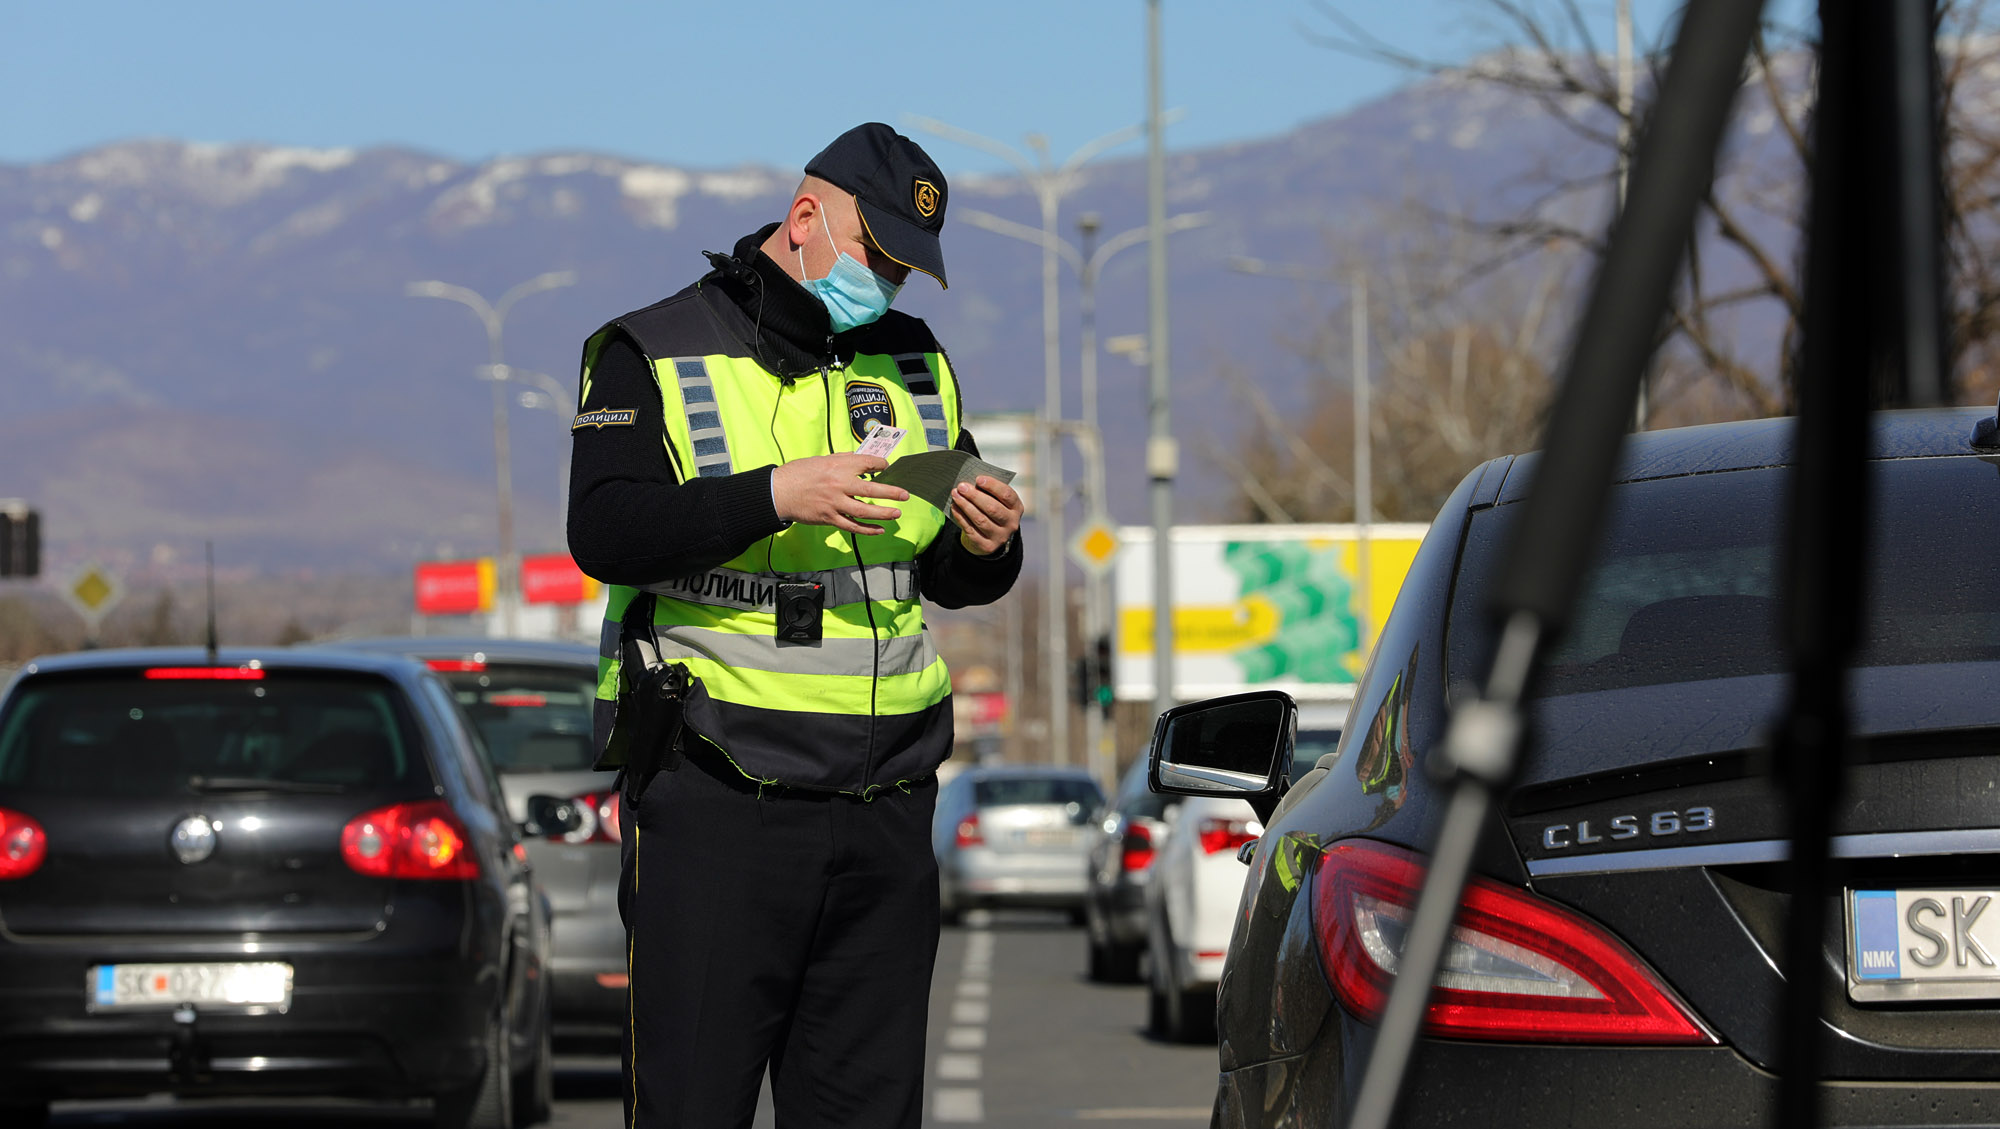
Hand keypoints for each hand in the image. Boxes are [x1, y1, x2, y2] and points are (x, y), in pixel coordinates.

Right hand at [771, 454, 909, 535]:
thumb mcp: (821, 459)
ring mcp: (835, 503)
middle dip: (891, 492)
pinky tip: (879, 530)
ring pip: (864, 511)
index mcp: (838, 465)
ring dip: (883, 513)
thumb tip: (860, 459)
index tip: (886, 467)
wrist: (779, 491)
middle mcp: (839, 484)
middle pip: (872, 489)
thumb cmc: (799, 473)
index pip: (867, 463)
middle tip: (905, 495)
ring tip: (896, 513)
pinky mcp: (829, 518)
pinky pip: (852, 526)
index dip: (880, 465)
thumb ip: (842, 460)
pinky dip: (867, 529)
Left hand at [951, 475, 1022, 555]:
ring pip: (980, 519)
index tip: (978, 479)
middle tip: (961, 486)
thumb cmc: (992, 511)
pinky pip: (971, 530)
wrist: (991, 537)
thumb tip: (970, 482)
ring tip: (955, 495)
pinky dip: (961, 517)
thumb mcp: (997, 501)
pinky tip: (954, 507)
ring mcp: (1000, 536)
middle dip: (975, 496)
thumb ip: (989, 492)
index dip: (993, 486)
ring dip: (965, 505)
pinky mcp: (987, 546)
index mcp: (1016, 508)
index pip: (1007, 495)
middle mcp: (1011, 523)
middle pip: (992, 508)